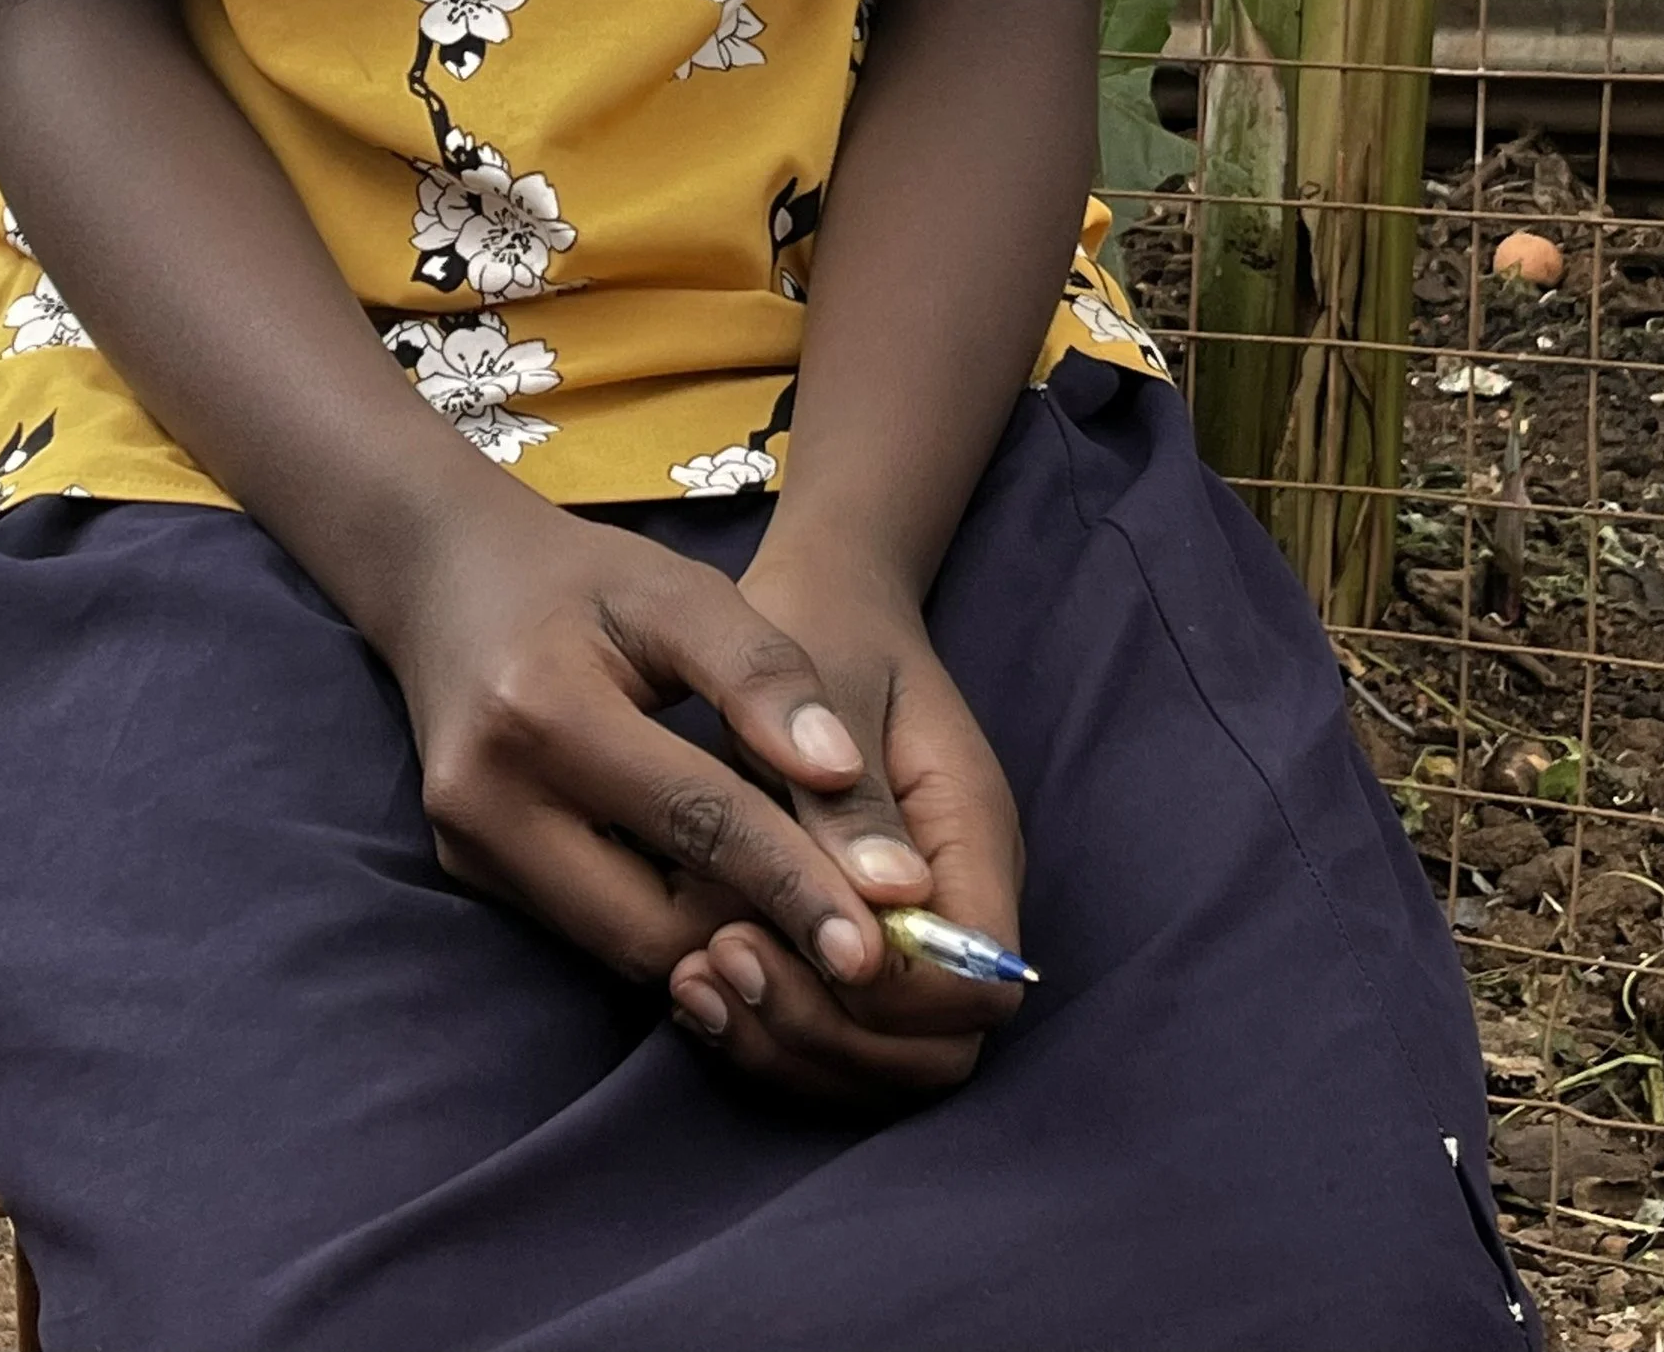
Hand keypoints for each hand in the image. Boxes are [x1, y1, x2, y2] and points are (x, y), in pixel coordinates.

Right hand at [379, 496, 897, 992]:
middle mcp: (487, 798)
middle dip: (757, 934)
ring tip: (800, 916)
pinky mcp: (466, 869)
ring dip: (712, 938)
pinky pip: (587, 928)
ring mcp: (466, 845)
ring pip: (619, 946)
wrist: (447, 574)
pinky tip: (723, 894)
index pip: (697, 826)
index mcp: (542, 714)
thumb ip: (763, 674)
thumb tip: (844, 772)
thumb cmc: (581, 577)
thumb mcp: (680, 592)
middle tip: (852, 937)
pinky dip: (663, 920)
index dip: (794, 887)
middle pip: (651, 923)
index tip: (878, 943)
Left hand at [665, 540, 1027, 1108]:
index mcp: (972, 835)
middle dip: (828, 1036)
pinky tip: (689, 984)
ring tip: (693, 977)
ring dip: (789, 1044)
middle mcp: (956, 900)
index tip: (775, 936)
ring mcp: (908, 928)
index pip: (974, 984)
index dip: (884, 996)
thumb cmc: (823, 628)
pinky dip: (767, 1032)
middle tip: (720, 964)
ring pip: (880, 1063)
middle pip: (933, 1051)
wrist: (821, 599)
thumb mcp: (828, 684)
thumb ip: (851, 796)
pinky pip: (832, 1031)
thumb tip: (888, 896)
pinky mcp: (854, 937)